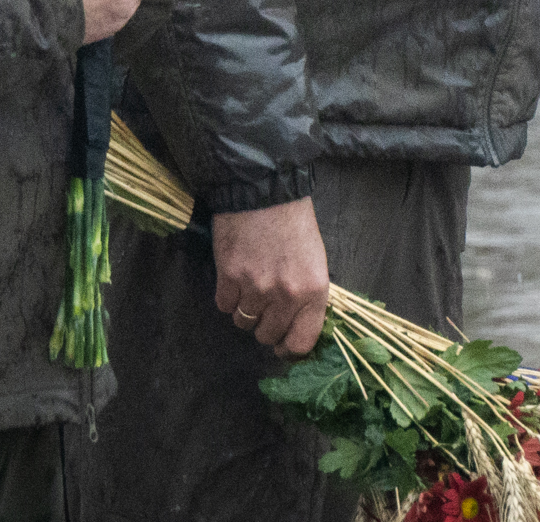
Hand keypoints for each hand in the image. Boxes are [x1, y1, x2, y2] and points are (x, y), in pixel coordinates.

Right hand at [212, 196, 329, 356]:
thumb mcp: (315, 260)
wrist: (264, 191)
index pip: (301, 343)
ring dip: (245, 309)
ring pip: (243, 322)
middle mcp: (286, 296)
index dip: (289, 348)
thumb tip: (295, 325)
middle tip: (264, 304)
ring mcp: (256, 289)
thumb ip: (307, 296)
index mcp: (314, 291)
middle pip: (268, 335)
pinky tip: (235, 276)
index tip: (283, 344)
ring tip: (250, 283)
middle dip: (265, 325)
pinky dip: (227, 296)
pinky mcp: (229, 278)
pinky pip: (224, 306)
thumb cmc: (293, 222)